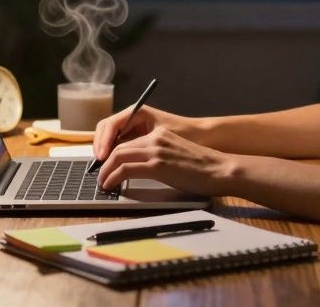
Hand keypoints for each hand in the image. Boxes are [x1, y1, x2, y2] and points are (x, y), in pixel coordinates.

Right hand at [92, 104, 195, 160]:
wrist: (205, 136)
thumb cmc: (187, 133)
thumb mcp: (161, 138)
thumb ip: (139, 145)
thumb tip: (118, 156)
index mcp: (137, 112)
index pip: (110, 124)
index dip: (103, 141)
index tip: (102, 157)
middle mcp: (133, 118)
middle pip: (105, 131)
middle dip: (100, 148)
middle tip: (99, 166)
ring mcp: (134, 128)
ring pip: (110, 140)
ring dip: (105, 153)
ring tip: (104, 169)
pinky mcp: (138, 139)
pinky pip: (120, 146)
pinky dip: (114, 156)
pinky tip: (114, 168)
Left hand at [97, 125, 236, 195]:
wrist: (220, 170)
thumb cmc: (203, 168)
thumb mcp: (176, 155)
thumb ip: (158, 157)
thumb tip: (139, 170)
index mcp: (160, 134)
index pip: (127, 140)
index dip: (112, 153)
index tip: (105, 165)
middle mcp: (155, 138)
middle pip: (119, 146)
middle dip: (104, 162)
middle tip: (99, 175)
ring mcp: (156, 150)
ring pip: (118, 156)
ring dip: (105, 170)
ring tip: (102, 182)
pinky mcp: (157, 165)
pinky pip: (125, 169)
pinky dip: (113, 177)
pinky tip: (110, 185)